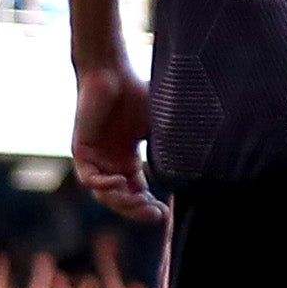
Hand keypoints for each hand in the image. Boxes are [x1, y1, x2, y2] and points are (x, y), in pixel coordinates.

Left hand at [70, 60, 164, 221]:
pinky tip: (119, 182)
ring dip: (120, 202)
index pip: (137, 192)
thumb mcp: (160, 128)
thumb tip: (205, 162)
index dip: (148, 206)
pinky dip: (103, 185)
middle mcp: (110, 162)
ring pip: (103, 193)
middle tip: (154, 214)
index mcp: (127, 160)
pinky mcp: (81, 149)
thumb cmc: (137, 94)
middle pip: (120, 199)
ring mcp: (95, 158)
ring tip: (139, 202)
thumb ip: (172, 146)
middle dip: (136, 210)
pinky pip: (87, 177)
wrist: (112, 73)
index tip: (164, 213)